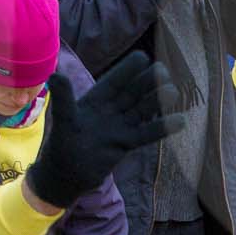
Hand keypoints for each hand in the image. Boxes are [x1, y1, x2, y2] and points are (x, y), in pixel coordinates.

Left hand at [25, 52, 182, 209]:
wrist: (65, 177)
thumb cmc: (61, 147)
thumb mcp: (62, 121)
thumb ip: (64, 100)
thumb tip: (55, 74)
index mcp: (94, 101)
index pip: (113, 82)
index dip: (126, 70)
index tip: (142, 57)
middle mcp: (109, 111)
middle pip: (131, 93)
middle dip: (146, 82)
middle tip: (163, 70)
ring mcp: (119, 126)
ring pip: (141, 110)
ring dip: (156, 101)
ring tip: (174, 91)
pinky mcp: (125, 144)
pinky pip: (146, 134)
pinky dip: (162, 128)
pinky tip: (180, 121)